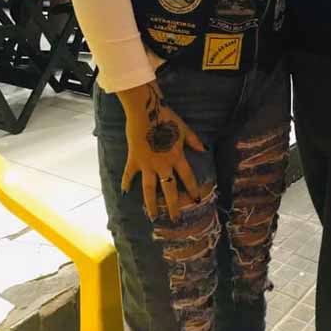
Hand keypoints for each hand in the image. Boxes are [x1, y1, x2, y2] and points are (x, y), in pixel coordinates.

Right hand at [119, 80, 205, 220]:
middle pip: (169, 189)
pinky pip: (130, 175)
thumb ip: (193, 141)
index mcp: (177, 157)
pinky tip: (125, 193)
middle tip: (176, 219)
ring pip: (150, 189)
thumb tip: (204, 150)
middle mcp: (163, 164)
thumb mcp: (184, 128)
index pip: (187, 177)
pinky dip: (126, 183)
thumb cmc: (167, 118)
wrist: (146, 112)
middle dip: (173, 205)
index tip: (197, 200)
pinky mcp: (135, 160)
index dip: (193, 189)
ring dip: (152, 204)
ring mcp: (148, 164)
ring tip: (154, 217)